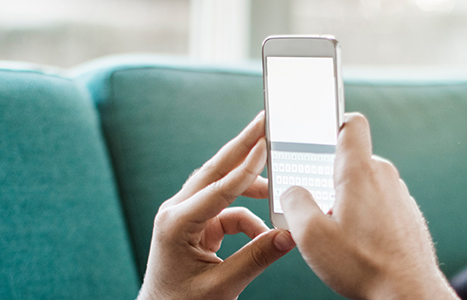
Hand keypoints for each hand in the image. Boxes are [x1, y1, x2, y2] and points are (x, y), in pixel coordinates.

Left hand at [139, 111, 297, 299]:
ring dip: (251, 188)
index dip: (245, 167)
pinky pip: (226, 210)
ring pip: (222, 188)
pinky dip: (247, 218)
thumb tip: (290, 236)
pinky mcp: (194, 225)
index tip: (266, 143)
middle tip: (265, 121)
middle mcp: (176, 212)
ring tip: (279, 189)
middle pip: (214, 171)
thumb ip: (255, 260)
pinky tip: (265, 232)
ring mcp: (185, 216)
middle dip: (242, 146)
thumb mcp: (221, 287)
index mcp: (176, 224)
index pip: (217, 189)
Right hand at [280, 113, 457, 299]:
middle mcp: (385, 177)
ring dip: (347, 199)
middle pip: (352, 160)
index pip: (351, 123)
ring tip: (333, 229)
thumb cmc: (362, 264)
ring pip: (366, 185)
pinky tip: (355, 242)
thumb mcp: (310, 234)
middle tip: (312, 201)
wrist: (409, 293)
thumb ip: (294, 202)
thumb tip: (292, 191)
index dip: (332, 122)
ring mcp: (400, 197)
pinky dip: (365, 216)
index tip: (315, 135)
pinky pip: (380, 205)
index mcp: (360, 171)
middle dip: (329, 176)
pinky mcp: (407, 217)